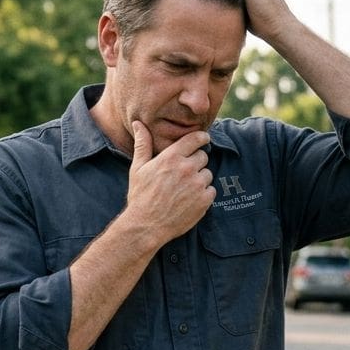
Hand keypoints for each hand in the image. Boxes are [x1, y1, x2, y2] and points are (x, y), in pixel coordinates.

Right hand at [123, 120, 214, 243]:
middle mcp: (186, 168)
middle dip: (195, 163)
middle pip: (203, 157)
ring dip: (200, 180)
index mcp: (171, 157)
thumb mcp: (138, 168)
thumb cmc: (140, 196)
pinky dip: (203, 195)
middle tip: (183, 175)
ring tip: (184, 190)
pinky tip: (189, 201)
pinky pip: (211, 191)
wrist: (146, 226)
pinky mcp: (204, 201)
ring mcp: (197, 185)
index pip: (195, 139)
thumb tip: (138, 123)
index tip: (204, 140)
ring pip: (207, 174)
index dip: (202, 138)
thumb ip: (143, 144)